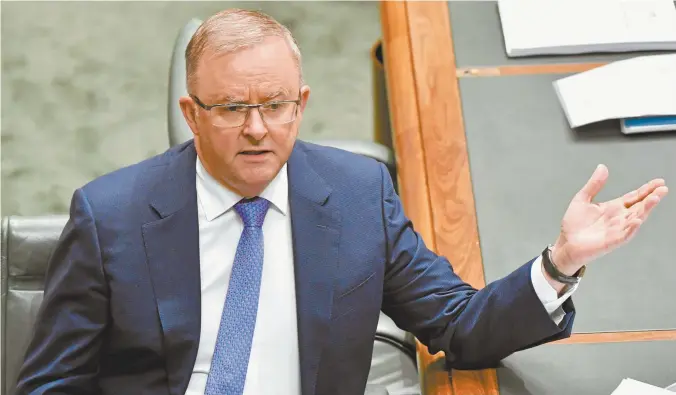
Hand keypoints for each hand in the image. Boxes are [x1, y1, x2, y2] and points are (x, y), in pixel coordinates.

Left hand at [551, 164, 667, 275]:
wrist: (565, 242)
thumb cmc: (574, 223)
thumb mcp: (582, 199)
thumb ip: (594, 184)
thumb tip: (602, 166)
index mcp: (614, 207)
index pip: (634, 197)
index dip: (646, 189)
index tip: (660, 182)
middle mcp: (619, 218)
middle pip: (639, 206)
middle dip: (651, 198)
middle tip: (663, 189)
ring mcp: (617, 230)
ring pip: (636, 218)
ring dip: (645, 209)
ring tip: (654, 199)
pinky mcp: (612, 241)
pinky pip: (625, 235)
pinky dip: (631, 228)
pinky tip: (637, 220)